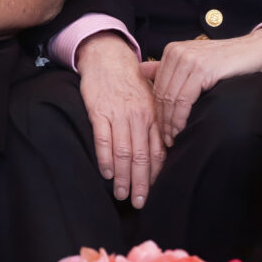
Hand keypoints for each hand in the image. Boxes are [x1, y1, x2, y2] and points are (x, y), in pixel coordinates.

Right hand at [77, 32, 162, 209]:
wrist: (108, 59)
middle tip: (139, 203)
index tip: (152, 192)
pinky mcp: (99, 112)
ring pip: (123, 152)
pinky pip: (103, 139)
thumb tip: (162, 151)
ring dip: (123, 177)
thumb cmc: (129, 83)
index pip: (157, 151)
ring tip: (122, 195)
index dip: (155, 174)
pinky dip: (105, 158)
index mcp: (152, 116)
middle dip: (141, 183)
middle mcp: (138, 118)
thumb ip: (155, 124)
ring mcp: (118, 115)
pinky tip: (107, 173)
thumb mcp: (149, 101)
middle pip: (141, 156)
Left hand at [150, 28, 261, 148]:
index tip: (160, 130)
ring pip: (171, 99)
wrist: (257, 52)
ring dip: (170, 123)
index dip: (156, 111)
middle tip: (166, 141)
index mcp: (172, 50)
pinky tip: (182, 130)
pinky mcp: (202, 69)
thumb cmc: (227, 61)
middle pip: (161, 94)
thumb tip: (140, 70)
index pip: (156, 87)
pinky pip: (183, 100)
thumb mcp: (194, 63)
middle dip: (162, 121)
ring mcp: (189, 59)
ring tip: (173, 139)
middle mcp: (177, 52)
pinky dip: (180, 118)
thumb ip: (167, 68)